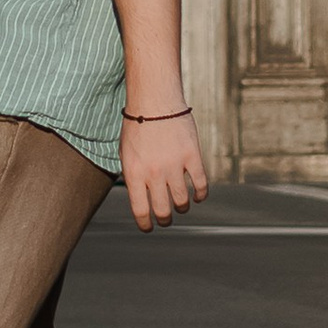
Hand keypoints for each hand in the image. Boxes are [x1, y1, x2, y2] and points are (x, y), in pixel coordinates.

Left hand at [118, 104, 206, 232]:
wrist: (154, 100)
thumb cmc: (137, 126)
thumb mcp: (126, 153)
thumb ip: (133, 176)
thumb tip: (142, 200)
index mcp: (134, 173)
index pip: (141, 210)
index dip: (146, 224)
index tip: (150, 227)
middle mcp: (154, 173)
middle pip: (163, 210)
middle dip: (165, 219)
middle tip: (166, 218)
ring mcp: (174, 165)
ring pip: (182, 201)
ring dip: (182, 207)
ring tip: (181, 205)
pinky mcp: (192, 156)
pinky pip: (201, 184)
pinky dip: (201, 194)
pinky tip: (198, 196)